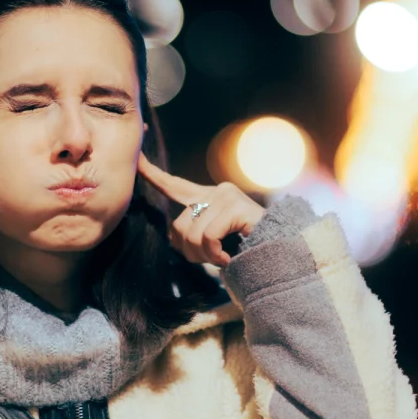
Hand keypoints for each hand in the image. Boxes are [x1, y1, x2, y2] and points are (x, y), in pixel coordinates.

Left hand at [137, 153, 265, 267]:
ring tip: (221, 260)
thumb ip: (192, 232)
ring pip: (192, 234)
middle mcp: (216, 191)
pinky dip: (215, 256)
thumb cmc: (245, 250)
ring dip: (204, 257)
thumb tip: (172, 239)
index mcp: (207, 197)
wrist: (281, 252)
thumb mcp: (212, 240)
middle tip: (210, 261)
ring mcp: (226, 197)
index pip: (173, 185)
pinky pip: (208, 237)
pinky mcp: (235, 207)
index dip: (152, 174)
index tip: (137, 158)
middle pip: (178, 225)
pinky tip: (228, 260)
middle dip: (188, 252)